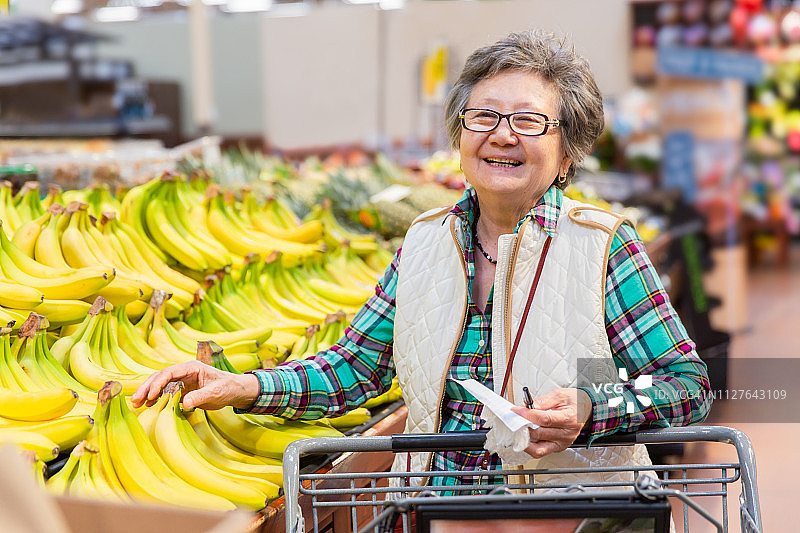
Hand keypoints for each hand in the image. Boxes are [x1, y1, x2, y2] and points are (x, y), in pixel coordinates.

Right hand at [131, 361, 260, 410]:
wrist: (235, 391)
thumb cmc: (228, 387)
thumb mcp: (217, 392)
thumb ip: (201, 397)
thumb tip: (185, 403)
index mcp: (192, 367)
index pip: (169, 372)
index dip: (158, 383)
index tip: (150, 395)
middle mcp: (184, 372)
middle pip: (160, 377)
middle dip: (147, 387)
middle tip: (136, 400)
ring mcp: (182, 381)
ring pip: (160, 384)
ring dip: (148, 393)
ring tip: (137, 404)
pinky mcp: (182, 390)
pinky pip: (166, 393)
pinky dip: (156, 398)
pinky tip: (148, 406)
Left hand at [510, 387, 591, 458]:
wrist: (587, 409)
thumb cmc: (575, 402)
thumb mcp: (559, 394)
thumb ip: (542, 401)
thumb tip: (526, 406)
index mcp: (569, 418)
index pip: (544, 419)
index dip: (527, 415)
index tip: (516, 410)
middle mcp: (567, 433)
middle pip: (540, 433)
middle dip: (523, 425)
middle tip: (514, 418)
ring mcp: (563, 443)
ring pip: (538, 446)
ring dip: (525, 438)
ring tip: (519, 429)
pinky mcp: (559, 447)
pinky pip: (541, 452)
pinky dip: (530, 446)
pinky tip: (526, 438)